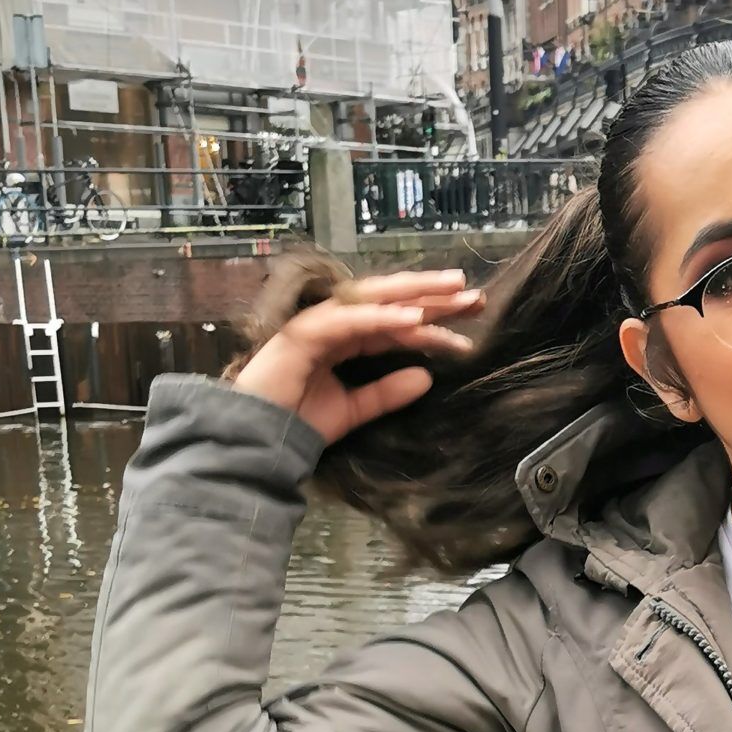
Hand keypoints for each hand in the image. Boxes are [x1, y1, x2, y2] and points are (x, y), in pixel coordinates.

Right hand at [235, 267, 487, 445]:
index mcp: (346, 337)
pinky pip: (353, 321)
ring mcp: (319, 323)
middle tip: (473, 295)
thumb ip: (387, 393)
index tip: (470, 319)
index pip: (396, 321)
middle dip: (432, 296)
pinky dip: (384, 318)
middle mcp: (335, 323)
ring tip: (454, 293)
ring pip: (375, 301)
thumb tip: (426, 378)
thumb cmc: (299, 422)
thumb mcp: (354, 409)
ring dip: (416, 295)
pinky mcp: (306, 333)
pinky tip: (415, 319)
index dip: (433, 317)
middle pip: (391, 302)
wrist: (258, 439)